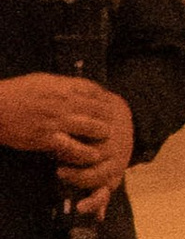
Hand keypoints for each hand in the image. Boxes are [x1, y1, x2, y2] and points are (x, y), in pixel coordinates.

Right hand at [0, 74, 130, 197]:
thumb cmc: (15, 93)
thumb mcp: (42, 81)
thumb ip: (62, 84)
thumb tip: (80, 86)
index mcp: (62, 86)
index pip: (95, 90)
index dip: (106, 99)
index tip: (112, 106)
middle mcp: (63, 102)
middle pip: (99, 110)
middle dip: (108, 119)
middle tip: (114, 129)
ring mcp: (56, 120)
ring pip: (93, 129)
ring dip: (101, 137)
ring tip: (107, 144)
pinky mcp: (47, 138)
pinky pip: (75, 149)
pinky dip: (85, 154)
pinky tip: (91, 158)